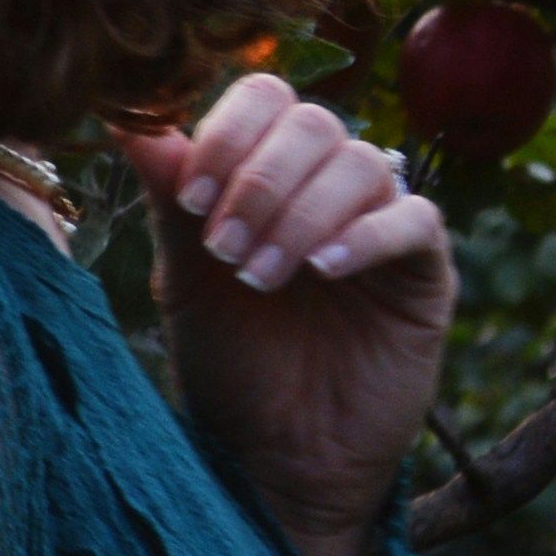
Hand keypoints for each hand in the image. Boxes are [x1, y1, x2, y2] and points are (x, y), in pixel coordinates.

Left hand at [109, 71, 453, 555]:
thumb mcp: (185, 276)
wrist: (276, 458)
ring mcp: (381, 225)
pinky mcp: (425, 273)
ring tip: (262, 276)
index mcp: (268, 174)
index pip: (266, 97)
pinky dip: (364, 236)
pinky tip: (321, 272)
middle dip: (259, 180)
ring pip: (361, 164)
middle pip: (314, 122)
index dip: (229, 132)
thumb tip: (129, 117)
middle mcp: (327, 188)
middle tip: (224, 249)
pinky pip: (415, 221)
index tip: (190, 198)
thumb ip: (169, 196)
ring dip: (300, 214)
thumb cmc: (228, 364)